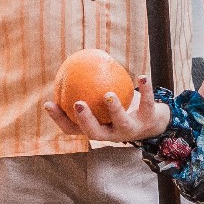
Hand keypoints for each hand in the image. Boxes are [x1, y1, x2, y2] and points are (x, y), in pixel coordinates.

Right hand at [45, 75, 170, 144]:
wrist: (153, 122)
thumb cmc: (120, 109)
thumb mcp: (102, 104)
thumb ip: (87, 92)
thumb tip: (67, 68)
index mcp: (98, 130)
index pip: (74, 129)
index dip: (60, 120)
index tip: (49, 103)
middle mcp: (112, 134)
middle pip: (95, 133)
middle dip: (85, 120)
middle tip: (78, 103)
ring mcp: (131, 130)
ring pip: (121, 123)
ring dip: (115, 109)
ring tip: (108, 95)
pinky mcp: (149, 121)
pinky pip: (147, 104)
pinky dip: (146, 90)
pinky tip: (142, 76)